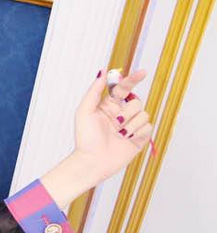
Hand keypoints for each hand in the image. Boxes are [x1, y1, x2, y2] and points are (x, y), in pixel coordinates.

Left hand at [39, 68, 153, 209]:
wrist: (93, 161)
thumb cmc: (86, 138)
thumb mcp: (85, 111)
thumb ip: (94, 91)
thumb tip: (103, 72)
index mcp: (109, 106)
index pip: (124, 88)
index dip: (133, 79)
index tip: (143, 72)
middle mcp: (121, 114)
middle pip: (136, 102)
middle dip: (127, 112)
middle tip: (116, 123)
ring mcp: (131, 125)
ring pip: (144, 114)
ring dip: (131, 124)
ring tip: (120, 134)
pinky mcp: (140, 137)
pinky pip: (148, 126)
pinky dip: (138, 132)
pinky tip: (127, 139)